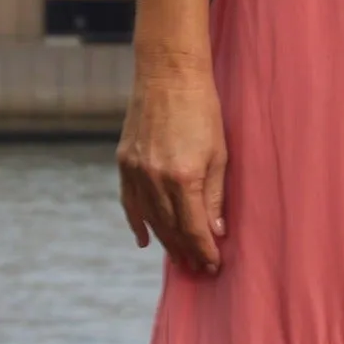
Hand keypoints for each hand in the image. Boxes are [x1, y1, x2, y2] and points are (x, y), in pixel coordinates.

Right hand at [118, 64, 228, 273]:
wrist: (168, 75)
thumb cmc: (202, 110)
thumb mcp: (219, 153)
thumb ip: (215, 195)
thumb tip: (215, 231)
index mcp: (184, 177)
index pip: (194, 228)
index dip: (204, 250)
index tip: (214, 265)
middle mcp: (156, 179)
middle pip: (171, 228)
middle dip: (186, 251)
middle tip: (198, 268)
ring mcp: (136, 171)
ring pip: (150, 219)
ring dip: (165, 242)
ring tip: (179, 259)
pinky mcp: (124, 162)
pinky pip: (129, 202)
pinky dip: (137, 223)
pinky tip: (145, 240)